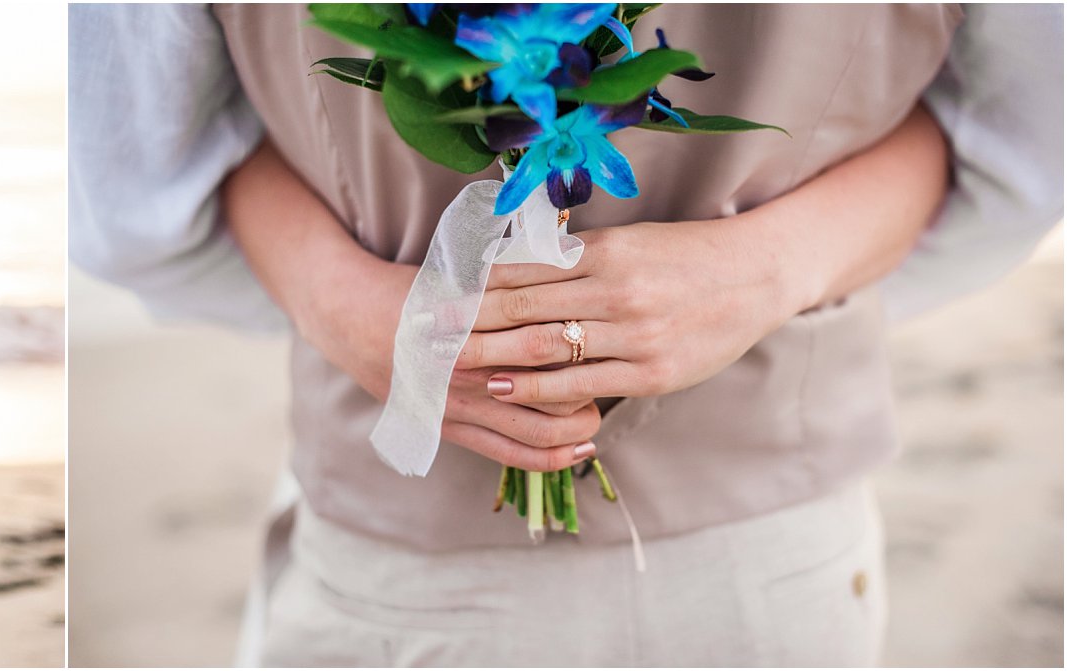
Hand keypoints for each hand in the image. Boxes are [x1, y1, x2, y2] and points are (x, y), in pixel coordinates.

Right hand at [302, 258, 601, 470]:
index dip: (593, 348)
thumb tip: (574, 262)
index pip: (561, 348)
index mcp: (486, 326)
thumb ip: (516, 278)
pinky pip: (510, 454)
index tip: (608, 341)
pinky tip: (574, 452)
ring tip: (595, 420)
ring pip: (541, 431)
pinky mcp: (449, 428)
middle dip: (593, 389)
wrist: (353, 318)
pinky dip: (549, 459)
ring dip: (576, 430)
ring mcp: (462, 405)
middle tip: (608, 379)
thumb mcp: (465, 274)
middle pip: (560, 391)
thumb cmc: (416, 289)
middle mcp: (477, 370)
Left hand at [460, 219, 805, 403]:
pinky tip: (505, 390)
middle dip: (466, 323)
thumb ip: (573, 257)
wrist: (759, 275)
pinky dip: (537, 390)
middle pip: (522, 310)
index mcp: (604, 253)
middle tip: (423, 334)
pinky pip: (582, 386)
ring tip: (452, 365)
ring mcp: (635, 335)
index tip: (433, 295)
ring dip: (492, 358)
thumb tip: (508, 266)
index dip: (471, 286)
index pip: (521, 271)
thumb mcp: (628, 242)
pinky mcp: (652, 374)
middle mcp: (615, 291)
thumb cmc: (684, 256)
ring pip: (546, 349)